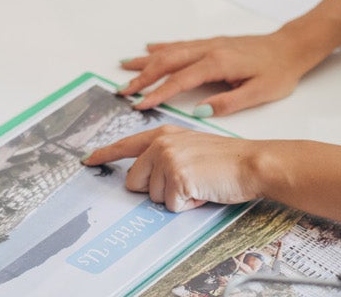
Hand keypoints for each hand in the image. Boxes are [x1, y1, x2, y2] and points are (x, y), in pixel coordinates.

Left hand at [82, 126, 264, 211]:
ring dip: (176, 198)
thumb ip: (165, 156)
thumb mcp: (190, 148)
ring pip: (153, 197)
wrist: (252, 163)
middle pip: (135, 181)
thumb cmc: (227, 160)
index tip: (88, 160)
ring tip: (200, 184)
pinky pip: (170, 206)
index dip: (105, 155)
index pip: (126, 145)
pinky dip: (187, 205)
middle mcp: (160, 144)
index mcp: (163, 134)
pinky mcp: (177, 178)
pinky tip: (203, 191)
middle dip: (156, 190)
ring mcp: (167, 160)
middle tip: (186, 182)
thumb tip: (144, 178)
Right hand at [117, 32, 321, 114]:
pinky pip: (181, 44)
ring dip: (146, 61)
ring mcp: (209, 44)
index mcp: (218, 64)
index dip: (158, 93)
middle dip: (142, 77)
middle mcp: (209, 50)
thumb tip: (198, 112)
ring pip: (170, 51)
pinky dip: (162, 47)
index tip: (139, 105)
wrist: (292, 47)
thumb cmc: (279, 72)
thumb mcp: (259, 93)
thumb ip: (227, 102)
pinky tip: (149, 49)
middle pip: (167, 62)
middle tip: (122, 90)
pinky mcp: (212, 43)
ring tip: (124, 68)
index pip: (180, 80)